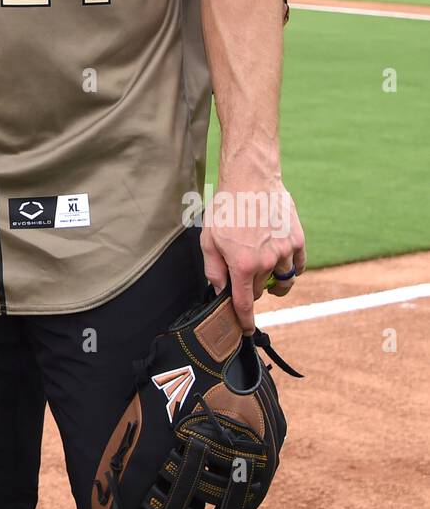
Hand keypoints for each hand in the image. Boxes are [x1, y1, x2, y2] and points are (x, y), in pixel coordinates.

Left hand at [199, 172, 306, 333]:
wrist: (251, 177)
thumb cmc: (226, 207)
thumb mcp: (209, 239)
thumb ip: (214, 270)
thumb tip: (221, 293)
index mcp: (242, 265)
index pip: (245, 304)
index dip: (244, 321)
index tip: (245, 330)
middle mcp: (267, 262)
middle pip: (261, 290)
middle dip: (252, 287)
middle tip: (243, 271)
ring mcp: (285, 251)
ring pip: (283, 281)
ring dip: (273, 280)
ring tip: (264, 269)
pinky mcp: (298, 240)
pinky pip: (299, 267)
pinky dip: (291, 269)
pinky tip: (281, 261)